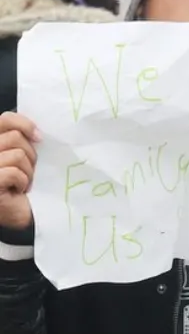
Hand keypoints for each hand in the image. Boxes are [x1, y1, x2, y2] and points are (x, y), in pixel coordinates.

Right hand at [0, 112, 38, 230]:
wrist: (18, 214)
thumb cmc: (19, 184)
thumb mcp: (21, 157)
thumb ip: (20, 139)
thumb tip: (36, 134)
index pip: (5, 119)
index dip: (24, 124)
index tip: (39, 137)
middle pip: (15, 138)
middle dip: (30, 156)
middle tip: (26, 171)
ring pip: (18, 155)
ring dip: (27, 172)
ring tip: (21, 182)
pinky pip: (14, 173)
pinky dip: (22, 183)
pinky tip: (17, 191)